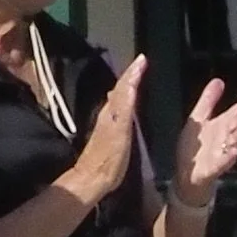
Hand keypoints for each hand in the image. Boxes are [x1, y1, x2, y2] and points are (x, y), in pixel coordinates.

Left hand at [61, 56, 146, 207]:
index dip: (134, 72)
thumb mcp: (120, 134)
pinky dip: (126, 98)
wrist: (93, 177)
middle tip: (142, 63)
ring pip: (119, 96)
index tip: (143, 58)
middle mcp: (109, 112)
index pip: (125, 86)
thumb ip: (125, 110)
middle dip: (131, 74)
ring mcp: (108, 121)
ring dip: (128, 84)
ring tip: (138, 76)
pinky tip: (128, 100)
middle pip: (121, 88)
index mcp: (113, 111)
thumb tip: (131, 87)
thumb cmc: (109, 159)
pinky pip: (119, 107)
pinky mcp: (109, 131)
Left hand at [174, 79, 236, 208]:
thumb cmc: (195, 148)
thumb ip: (209, 100)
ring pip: (234, 142)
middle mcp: (225, 139)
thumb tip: (220, 80)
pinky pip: (223, 163)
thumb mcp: (199, 119)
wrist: (188, 176)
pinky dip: (229, 158)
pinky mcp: (213, 168)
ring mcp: (221, 154)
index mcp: (221, 125)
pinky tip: (234, 151)